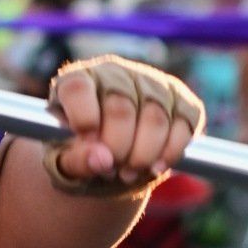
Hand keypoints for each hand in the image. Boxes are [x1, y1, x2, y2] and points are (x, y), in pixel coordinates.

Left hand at [45, 56, 202, 194]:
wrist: (114, 155)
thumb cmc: (83, 152)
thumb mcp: (64, 161)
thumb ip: (75, 161)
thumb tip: (102, 160)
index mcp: (77, 80)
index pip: (78, 89)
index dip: (83, 119)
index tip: (88, 144)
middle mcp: (116, 73)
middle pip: (120, 108)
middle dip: (116, 149)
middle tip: (110, 170)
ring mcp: (152, 83)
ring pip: (155, 118)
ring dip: (143, 155)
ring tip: (128, 173)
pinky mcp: (182, 100)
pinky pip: (184, 125)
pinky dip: (170, 153)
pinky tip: (154, 168)